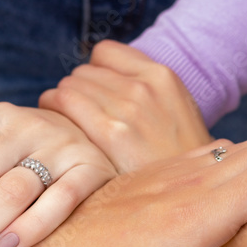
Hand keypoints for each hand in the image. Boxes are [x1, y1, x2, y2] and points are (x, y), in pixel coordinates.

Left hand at [39, 40, 211, 172]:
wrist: (193, 195)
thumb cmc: (179, 160)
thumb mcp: (177, 112)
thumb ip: (146, 91)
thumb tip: (108, 82)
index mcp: (162, 76)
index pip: (105, 52)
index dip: (94, 74)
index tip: (93, 97)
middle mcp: (144, 86)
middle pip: (83, 72)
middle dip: (76, 95)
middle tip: (77, 122)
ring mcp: (127, 108)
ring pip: (68, 85)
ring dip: (61, 106)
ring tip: (67, 130)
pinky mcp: (109, 132)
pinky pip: (60, 102)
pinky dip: (52, 112)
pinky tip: (59, 134)